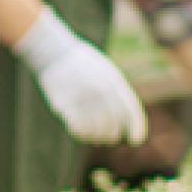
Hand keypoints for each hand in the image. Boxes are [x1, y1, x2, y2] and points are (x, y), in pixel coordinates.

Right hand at [12, 8, 147, 145]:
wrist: (54, 52)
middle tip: (111, 138)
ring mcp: (81, 95)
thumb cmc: (84, 64)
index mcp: (112, 79)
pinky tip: (84, 133)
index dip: (137, 126)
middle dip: (114, 133)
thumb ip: (118, 92)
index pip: (130, 108)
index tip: (136, 140)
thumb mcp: (105, 71)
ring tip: (97, 137)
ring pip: (96, 127)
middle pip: (113, 121)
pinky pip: (78, 127)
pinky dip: (84, 134)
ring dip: (99, 136)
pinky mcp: (64, 103)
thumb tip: (127, 121)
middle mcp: (98, 87)